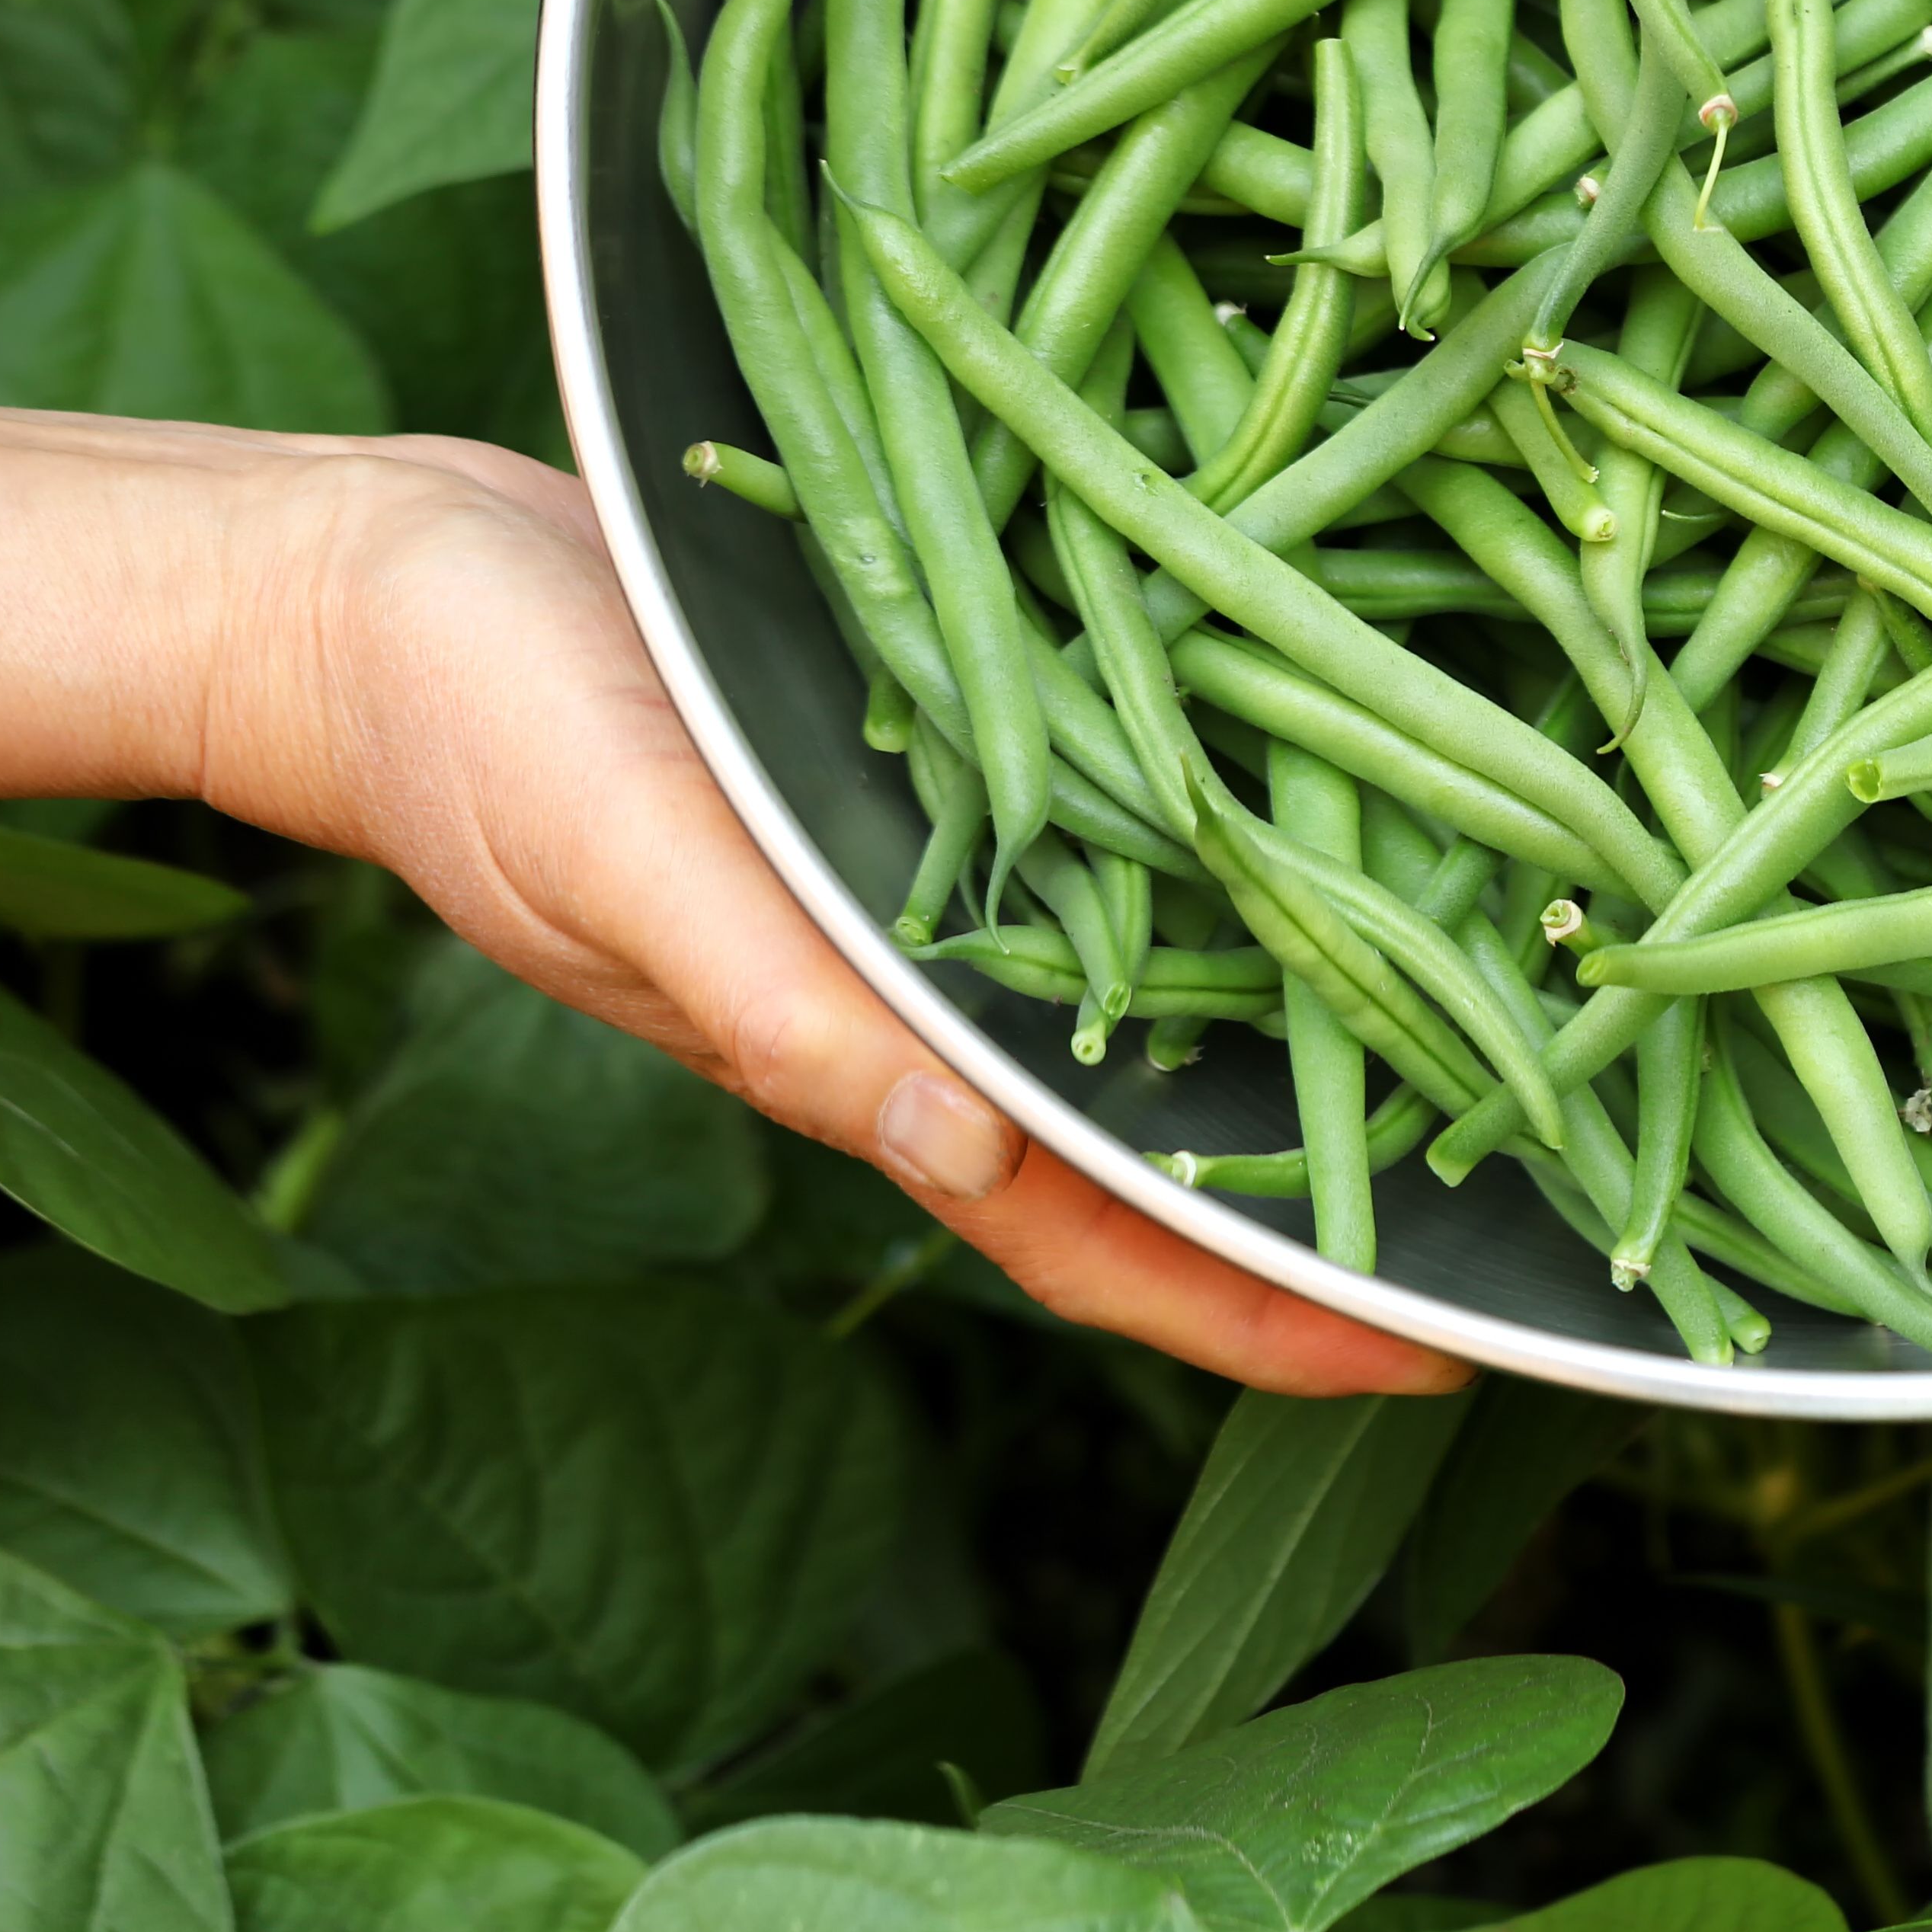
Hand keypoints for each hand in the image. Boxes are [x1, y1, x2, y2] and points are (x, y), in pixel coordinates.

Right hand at [209, 432, 1461, 1393]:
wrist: (381, 576)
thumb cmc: (480, 735)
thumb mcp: (629, 867)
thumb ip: (785, 1013)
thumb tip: (957, 1158)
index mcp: (864, 1056)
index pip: (1101, 1238)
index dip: (1268, 1313)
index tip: (1446, 1355)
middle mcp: (929, 995)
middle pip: (1167, 1145)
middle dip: (1340, 1193)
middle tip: (1550, 1200)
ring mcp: (937, 888)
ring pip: (1160, 1003)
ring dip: (1309, 1027)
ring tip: (1502, 1030)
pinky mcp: (934, 762)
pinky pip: (1114, 845)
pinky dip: (1228, 867)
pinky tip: (1338, 833)